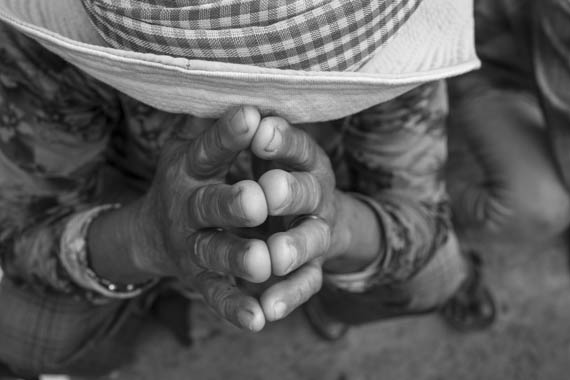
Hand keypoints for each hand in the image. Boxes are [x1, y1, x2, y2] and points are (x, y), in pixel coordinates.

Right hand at [132, 106, 270, 330]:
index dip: (227, 135)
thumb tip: (235, 79)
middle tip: (256, 200)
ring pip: (215, 252)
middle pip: (209, 204)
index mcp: (189, 168)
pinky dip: (236, 309)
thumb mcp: (191, 148)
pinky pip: (218, 295)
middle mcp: (188, 206)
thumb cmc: (189, 179)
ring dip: (237, 258)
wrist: (155, 233)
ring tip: (262, 262)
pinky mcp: (200, 279)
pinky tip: (258, 320)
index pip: (209, 149)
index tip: (250, 117)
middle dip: (232, 202)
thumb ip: (212, 125)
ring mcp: (193, 245)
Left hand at [249, 117, 349, 320]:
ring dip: (289, 250)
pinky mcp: (305, 271)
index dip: (280, 139)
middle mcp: (314, 197)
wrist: (287, 218)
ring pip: (306, 244)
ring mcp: (312, 236)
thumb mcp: (253, 147)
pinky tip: (263, 315)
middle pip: (306, 193)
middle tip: (265, 192)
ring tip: (269, 258)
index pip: (296, 145)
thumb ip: (237, 127)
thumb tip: (215, 90)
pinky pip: (300, 287)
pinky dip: (283, 299)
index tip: (257, 128)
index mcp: (303, 160)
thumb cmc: (265, 172)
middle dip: (287, 193)